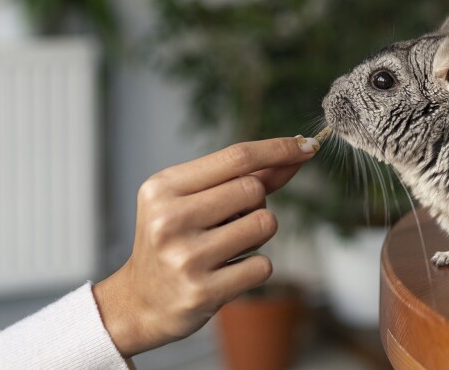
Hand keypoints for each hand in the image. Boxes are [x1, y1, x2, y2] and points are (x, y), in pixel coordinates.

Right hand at [93, 136, 318, 357]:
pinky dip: (254, 268)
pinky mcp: (202, 292)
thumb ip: (244, 176)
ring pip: (265, 224)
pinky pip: (263, 265)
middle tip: (228, 223)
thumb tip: (298, 151)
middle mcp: (169, 219)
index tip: (308, 145)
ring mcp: (185, 257)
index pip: (236, 156)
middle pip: (254, 190)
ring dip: (258, 235)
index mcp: (163, 188)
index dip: (278, 149)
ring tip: (226, 248)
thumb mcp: (193, 200)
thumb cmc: (174, 241)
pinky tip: (226, 274)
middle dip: (255, 204)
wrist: (140, 303)